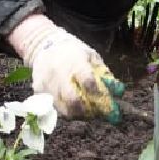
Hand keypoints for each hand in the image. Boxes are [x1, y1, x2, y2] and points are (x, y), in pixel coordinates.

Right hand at [8, 15, 122, 119]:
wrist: (45, 45)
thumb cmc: (73, 52)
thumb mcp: (91, 56)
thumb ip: (104, 73)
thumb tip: (119, 91)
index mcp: (74, 61)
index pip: (87, 79)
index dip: (97, 92)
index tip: (107, 101)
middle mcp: (58, 73)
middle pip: (72, 100)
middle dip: (87, 110)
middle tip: (96, 113)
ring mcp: (47, 83)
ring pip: (63, 109)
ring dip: (78, 114)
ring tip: (86, 112)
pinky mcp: (39, 91)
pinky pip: (54, 108)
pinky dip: (65, 111)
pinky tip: (72, 107)